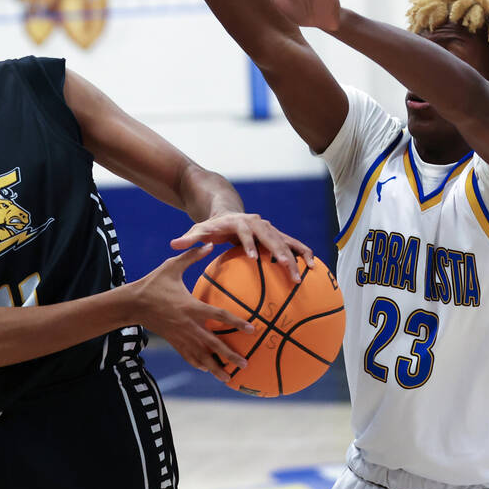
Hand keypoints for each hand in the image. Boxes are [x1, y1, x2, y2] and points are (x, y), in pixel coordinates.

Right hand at [130, 244, 255, 381]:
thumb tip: (210, 243)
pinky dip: (198, 363)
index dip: (236, 323)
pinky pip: (188, 356)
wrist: (131, 303)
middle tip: (245, 364)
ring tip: (229, 378)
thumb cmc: (153, 283)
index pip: (218, 316)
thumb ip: (192, 256)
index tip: (252, 329)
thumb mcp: (171, 266)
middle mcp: (188, 325)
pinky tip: (207, 370)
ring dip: (216, 368)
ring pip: (201, 356)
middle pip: (213, 344)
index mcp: (191, 306)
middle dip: (230, 355)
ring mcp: (180, 336)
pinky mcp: (173, 341)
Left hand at [171, 213, 314, 282]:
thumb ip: (188, 239)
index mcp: (239, 222)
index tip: (254, 259)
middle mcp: (258, 223)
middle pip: (272, 237)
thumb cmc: (211, 227)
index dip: (249, 245)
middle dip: (281, 254)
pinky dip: (305, 254)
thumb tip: (173, 246)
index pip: (245, 233)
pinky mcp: (277, 235)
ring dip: (296, 258)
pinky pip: (294, 244)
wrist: (226, 212)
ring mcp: (270, 229)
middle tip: (288, 271)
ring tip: (304, 276)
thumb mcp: (198, 231)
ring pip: (286, 242)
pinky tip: (315, 269)